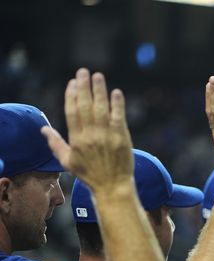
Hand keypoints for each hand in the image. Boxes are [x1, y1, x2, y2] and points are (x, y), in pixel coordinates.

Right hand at [41, 68, 133, 193]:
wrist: (112, 186)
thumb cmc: (90, 174)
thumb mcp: (67, 161)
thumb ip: (55, 143)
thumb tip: (43, 129)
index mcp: (76, 139)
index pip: (72, 112)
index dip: (72, 95)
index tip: (72, 82)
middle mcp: (90, 135)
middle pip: (86, 106)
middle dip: (84, 87)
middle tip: (83, 72)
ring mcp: (107, 136)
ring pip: (101, 108)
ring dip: (99, 90)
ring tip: (97, 76)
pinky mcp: (122, 138)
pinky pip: (118, 117)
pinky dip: (117, 104)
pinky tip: (116, 92)